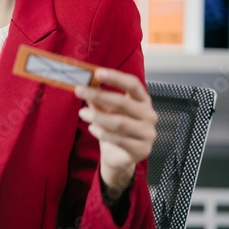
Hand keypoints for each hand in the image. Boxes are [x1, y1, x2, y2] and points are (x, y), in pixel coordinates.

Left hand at [75, 68, 157, 197]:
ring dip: (97, 117)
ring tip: (83, 114)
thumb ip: (97, 99)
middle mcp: (149, 115)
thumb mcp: (105, 111)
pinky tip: (93, 129)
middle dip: (99, 96)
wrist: (119, 156)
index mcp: (143, 101)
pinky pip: (118, 139)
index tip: (97, 72)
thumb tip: (85, 85)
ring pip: (119, 122)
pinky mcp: (142, 149)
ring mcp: (147, 133)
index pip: (133, 85)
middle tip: (79, 91)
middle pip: (123, 102)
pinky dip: (102, 133)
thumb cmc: (114, 129)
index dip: (116, 77)